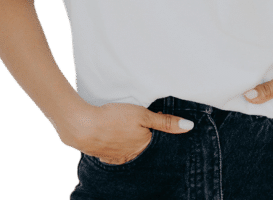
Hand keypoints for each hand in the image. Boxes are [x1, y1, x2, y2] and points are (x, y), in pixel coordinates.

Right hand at [61, 102, 195, 164]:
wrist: (83, 126)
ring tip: (129, 131)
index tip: (159, 121)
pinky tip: (116, 139)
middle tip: (143, 125)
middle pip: (145, 149)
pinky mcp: (104, 155)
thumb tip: (189, 126)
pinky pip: (116, 153)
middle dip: (147, 139)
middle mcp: (132, 156)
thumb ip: (165, 122)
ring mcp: (117, 158)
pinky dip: (118, 146)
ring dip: (132, 143)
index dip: (161, 132)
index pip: (159, 142)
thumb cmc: (114, 118)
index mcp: (144, 146)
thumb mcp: (143, 115)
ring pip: (131, 152)